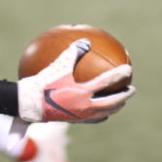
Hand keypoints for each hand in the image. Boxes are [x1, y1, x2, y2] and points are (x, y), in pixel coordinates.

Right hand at [17, 38, 134, 122]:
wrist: (30, 104)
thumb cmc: (42, 82)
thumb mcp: (58, 65)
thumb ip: (73, 52)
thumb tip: (85, 41)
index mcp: (82, 92)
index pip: (106, 82)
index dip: (119, 74)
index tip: (128, 69)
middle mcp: (85, 106)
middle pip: (111, 103)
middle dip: (124, 96)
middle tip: (131, 89)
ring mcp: (81, 115)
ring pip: (105, 113)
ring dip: (115, 107)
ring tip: (121, 102)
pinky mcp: (75, 120)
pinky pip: (94, 119)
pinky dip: (101, 114)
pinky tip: (101, 111)